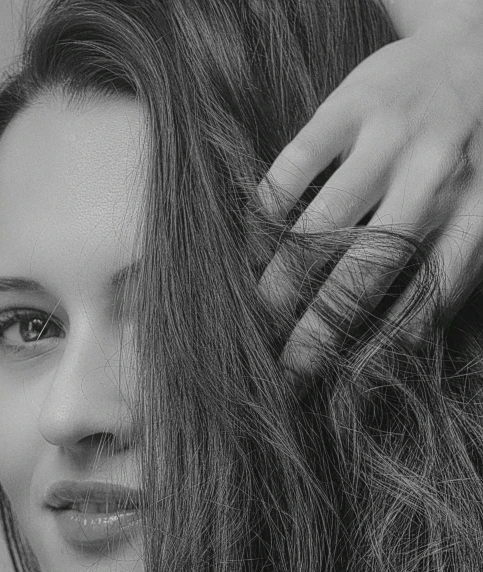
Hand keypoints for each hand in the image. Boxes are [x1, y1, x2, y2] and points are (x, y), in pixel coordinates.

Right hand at [257, 13, 482, 387]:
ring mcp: (391, 138)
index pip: (424, 298)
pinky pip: (294, 168)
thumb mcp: (482, 206)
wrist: (474, 47)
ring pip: (321, 226)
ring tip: (260, 310)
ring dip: (283, 278)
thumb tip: (400, 342)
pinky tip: (256, 242)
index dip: (377, 346)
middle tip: (288, 363)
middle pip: (366, 271)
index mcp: (479, 212)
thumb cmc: (473, 148)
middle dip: (321, 326)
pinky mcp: (349, 106)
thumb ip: (450, 265)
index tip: (341, 377)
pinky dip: (267, 211)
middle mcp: (437, 177)